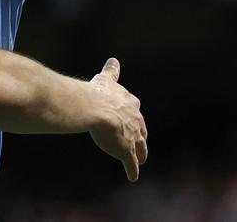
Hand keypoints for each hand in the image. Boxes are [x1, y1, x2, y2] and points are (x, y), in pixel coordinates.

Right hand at [87, 58, 147, 181]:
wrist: (95, 108)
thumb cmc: (98, 93)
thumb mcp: (106, 79)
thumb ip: (112, 72)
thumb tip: (114, 59)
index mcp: (131, 104)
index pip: (134, 111)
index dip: (132, 117)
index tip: (131, 120)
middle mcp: (136, 120)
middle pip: (141, 130)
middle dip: (140, 136)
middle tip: (139, 142)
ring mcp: (133, 137)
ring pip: (140, 148)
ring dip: (140, 154)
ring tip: (140, 160)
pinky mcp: (127, 151)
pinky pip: (131, 164)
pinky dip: (132, 170)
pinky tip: (133, 177)